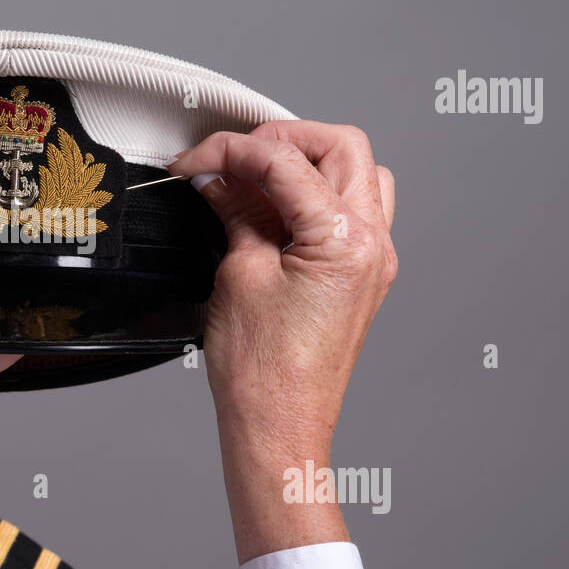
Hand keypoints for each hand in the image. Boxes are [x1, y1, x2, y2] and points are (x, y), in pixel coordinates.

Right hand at [169, 121, 396, 562]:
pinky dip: (316, 195)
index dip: (230, 151)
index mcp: (344, 240)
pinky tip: (275, 209)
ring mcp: (372, 260)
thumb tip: (218, 178)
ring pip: (356, 173)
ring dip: (306, 163)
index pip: (285, 161)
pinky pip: (353, 211)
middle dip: (279, 140)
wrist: (278, 427)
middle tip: (230, 157)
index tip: (195, 162)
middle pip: (339, 147)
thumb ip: (235, 211)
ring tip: (255, 178)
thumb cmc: (262, 373)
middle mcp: (372, 244)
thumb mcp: (237, 273)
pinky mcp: (361, 276)